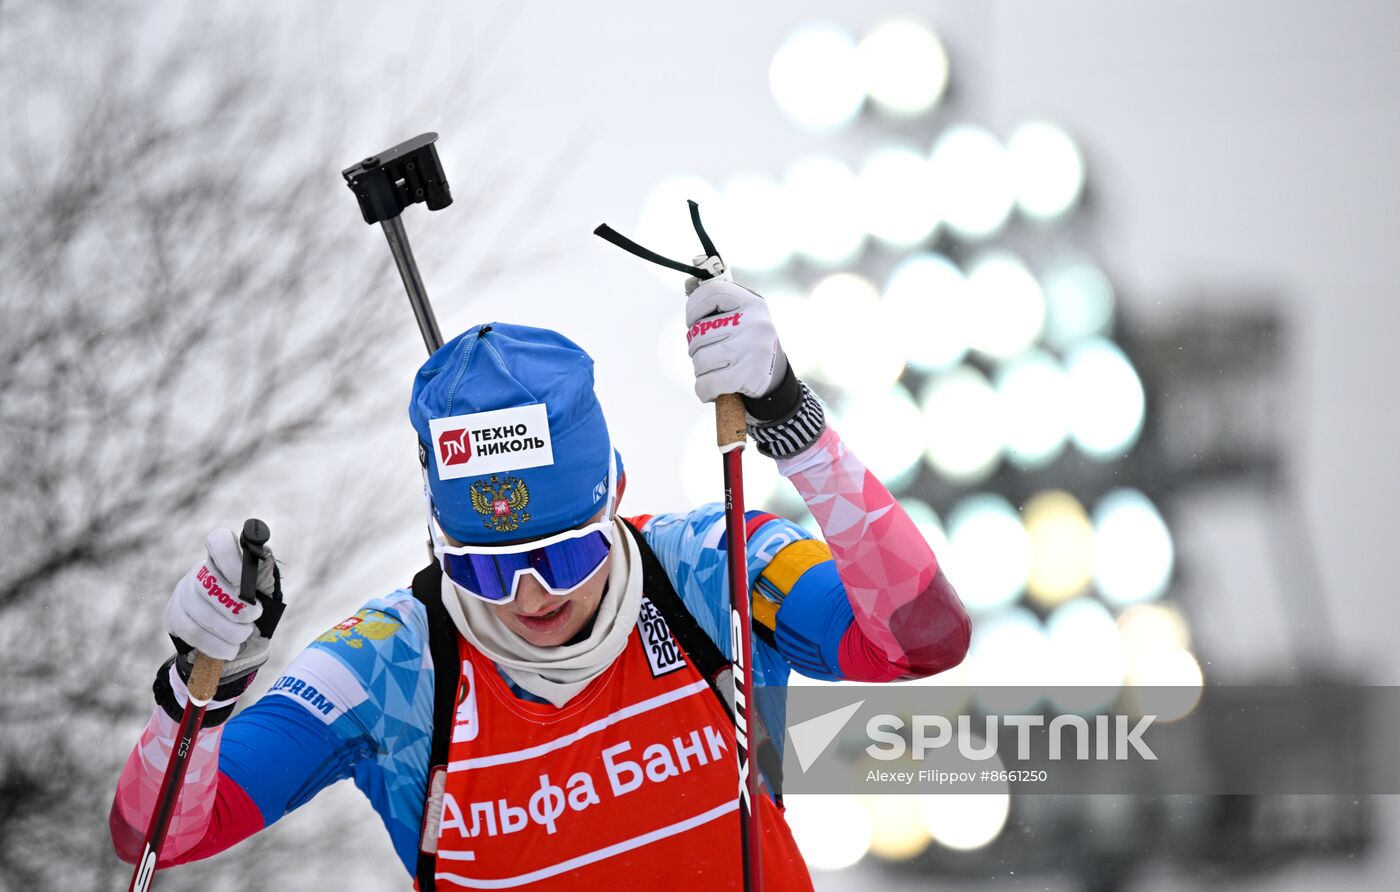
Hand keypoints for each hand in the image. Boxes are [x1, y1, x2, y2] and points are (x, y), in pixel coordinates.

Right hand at [164, 529, 277, 678]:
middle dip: (235, 605)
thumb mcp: (263, 592)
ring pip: (199, 612)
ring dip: (228, 629)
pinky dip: (215, 644)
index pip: (218, 541)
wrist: (230, 638)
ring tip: (243, 635)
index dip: (229, 558)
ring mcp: (183, 594)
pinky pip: (191, 631)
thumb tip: (263, 554)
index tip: (244, 581)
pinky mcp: (173, 616)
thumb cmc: (251, 609)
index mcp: (224, 559)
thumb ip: (263, 575)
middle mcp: (200, 572)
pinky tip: (229, 648)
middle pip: (209, 583)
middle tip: (254, 615)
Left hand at [684, 278, 787, 403]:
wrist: (775, 377)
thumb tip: (689, 284)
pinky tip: (711, 389)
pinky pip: (708, 383)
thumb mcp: (741, 316)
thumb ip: (716, 303)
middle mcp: (754, 323)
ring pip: (700, 360)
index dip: (694, 307)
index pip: (712, 292)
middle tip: (709, 354)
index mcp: (752, 303)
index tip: (693, 322)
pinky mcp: (748, 375)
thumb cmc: (747, 342)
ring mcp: (752, 349)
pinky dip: (703, 389)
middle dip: (695, 348)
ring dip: (700, 370)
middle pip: (699, 333)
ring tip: (714, 370)